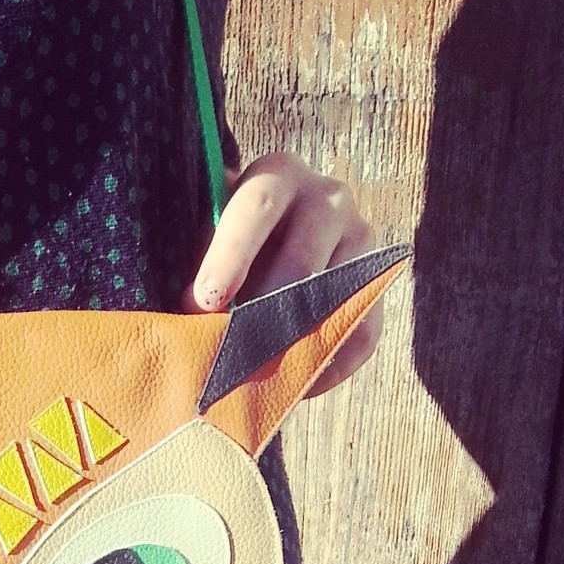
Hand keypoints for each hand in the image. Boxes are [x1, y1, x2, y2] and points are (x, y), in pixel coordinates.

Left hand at [185, 151, 382, 397]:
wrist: (273, 243)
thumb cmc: (223, 245)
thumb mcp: (206, 240)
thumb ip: (199, 269)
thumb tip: (187, 317)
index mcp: (276, 177)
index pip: (259, 204)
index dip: (231, 254)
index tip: (206, 300)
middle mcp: (327, 198)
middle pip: (301, 260)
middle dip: (262, 314)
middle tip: (232, 353)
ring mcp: (361, 237)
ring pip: (335, 297)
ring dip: (295, 343)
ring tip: (260, 377)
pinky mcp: (376, 282)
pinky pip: (362, 330)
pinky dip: (329, 365)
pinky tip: (297, 386)